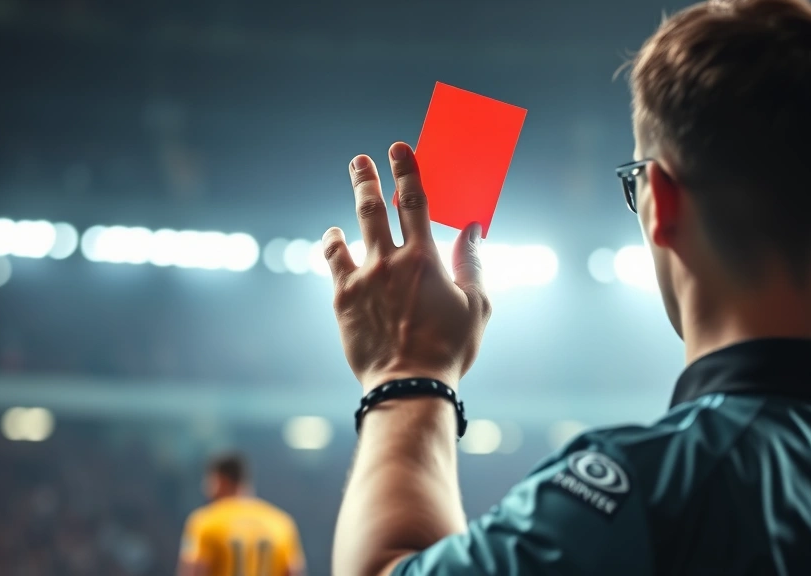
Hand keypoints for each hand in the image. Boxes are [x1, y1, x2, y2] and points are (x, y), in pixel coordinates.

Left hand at [322, 142, 491, 391]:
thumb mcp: (477, 305)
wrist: (408, 384)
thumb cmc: (449, 349)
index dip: (407, 170)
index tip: (400, 149)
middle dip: (368, 177)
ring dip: (354, 199)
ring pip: (353, 227)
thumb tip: (473, 227)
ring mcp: (363, 278)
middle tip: (362, 159)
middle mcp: (391, 261)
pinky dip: (333, 243)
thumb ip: (473, 262)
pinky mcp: (343, 298)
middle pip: (375, 207)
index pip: (414, 201)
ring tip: (353, 181)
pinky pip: (333, 261)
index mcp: (425, 258)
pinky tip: (334, 235)